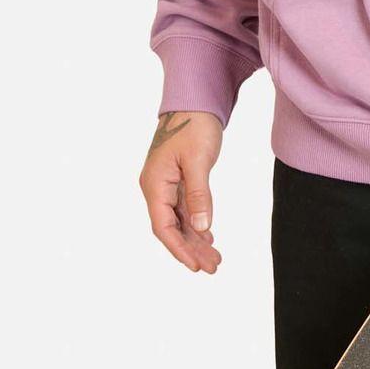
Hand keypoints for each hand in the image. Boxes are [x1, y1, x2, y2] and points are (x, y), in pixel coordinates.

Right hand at [139, 110, 223, 273]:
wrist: (195, 100)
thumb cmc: (194, 125)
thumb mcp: (198, 160)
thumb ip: (199, 195)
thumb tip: (201, 228)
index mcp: (154, 184)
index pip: (163, 226)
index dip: (179, 249)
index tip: (195, 267)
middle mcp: (155, 187)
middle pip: (171, 228)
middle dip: (191, 249)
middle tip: (213, 267)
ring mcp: (165, 185)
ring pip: (178, 221)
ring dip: (195, 240)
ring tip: (215, 258)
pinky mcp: (176, 180)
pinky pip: (183, 210)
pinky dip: (196, 224)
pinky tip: (208, 238)